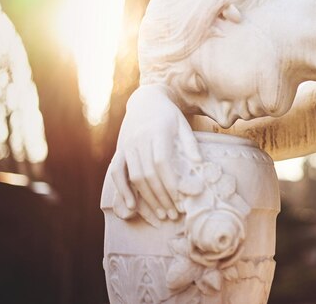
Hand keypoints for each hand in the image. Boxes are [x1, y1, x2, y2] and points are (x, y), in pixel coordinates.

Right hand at [109, 85, 201, 219]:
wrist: (146, 100)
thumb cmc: (169, 115)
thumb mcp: (183, 124)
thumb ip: (190, 143)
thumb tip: (199, 164)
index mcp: (157, 132)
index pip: (162, 162)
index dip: (170, 183)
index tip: (181, 199)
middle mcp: (140, 140)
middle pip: (148, 173)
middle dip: (161, 196)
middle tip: (173, 214)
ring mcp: (127, 146)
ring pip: (134, 176)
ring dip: (147, 198)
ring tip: (161, 214)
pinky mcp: (120, 150)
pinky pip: (116, 173)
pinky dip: (122, 190)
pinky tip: (132, 206)